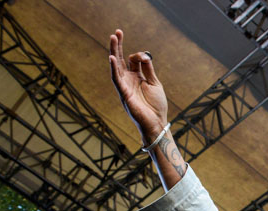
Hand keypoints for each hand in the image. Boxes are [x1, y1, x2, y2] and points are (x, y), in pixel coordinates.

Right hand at [108, 29, 167, 143]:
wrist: (156, 123)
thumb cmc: (156, 105)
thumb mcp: (154, 83)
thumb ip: (148, 69)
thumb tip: (144, 55)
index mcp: (137, 77)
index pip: (132, 60)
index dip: (139, 55)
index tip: (146, 57)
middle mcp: (128, 79)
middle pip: (121, 59)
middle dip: (119, 45)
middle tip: (117, 32)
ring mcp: (124, 85)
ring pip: (116, 65)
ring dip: (114, 51)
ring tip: (112, 37)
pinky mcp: (123, 93)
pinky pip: (116, 78)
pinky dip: (113, 68)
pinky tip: (111, 57)